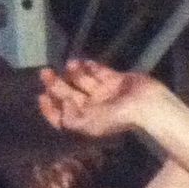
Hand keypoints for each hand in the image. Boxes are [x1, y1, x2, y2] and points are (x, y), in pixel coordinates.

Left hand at [38, 60, 161, 137]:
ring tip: (71, 65)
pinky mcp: (116, 80)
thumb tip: (64, 106)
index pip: (64, 117)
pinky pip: (99, 71)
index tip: (41, 96)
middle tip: (45, 73)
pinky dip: (90, 66)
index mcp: (88, 121)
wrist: (147, 106)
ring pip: (83, 81)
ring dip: (74, 73)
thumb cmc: (119, 117)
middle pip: (70, 95)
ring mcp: (105, 93)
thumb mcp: (89, 125)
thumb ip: (71, 119)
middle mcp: (94, 108)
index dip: (51, 109)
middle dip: (56, 85)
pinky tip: (84, 63)